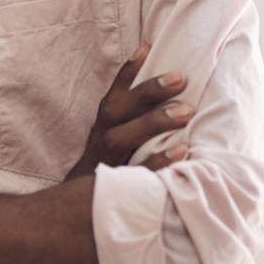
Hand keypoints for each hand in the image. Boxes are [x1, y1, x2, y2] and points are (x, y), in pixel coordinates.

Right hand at [66, 44, 190, 178]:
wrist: (76, 216)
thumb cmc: (107, 176)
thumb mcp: (114, 147)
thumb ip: (133, 124)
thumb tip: (166, 97)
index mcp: (101, 130)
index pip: (113, 97)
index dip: (127, 72)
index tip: (147, 47)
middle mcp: (99, 143)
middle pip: (116, 112)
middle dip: (147, 92)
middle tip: (181, 77)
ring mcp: (104, 165)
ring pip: (121, 138)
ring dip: (153, 122)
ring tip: (187, 110)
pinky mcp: (114, 189)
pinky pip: (134, 174)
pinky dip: (157, 162)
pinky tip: (182, 152)